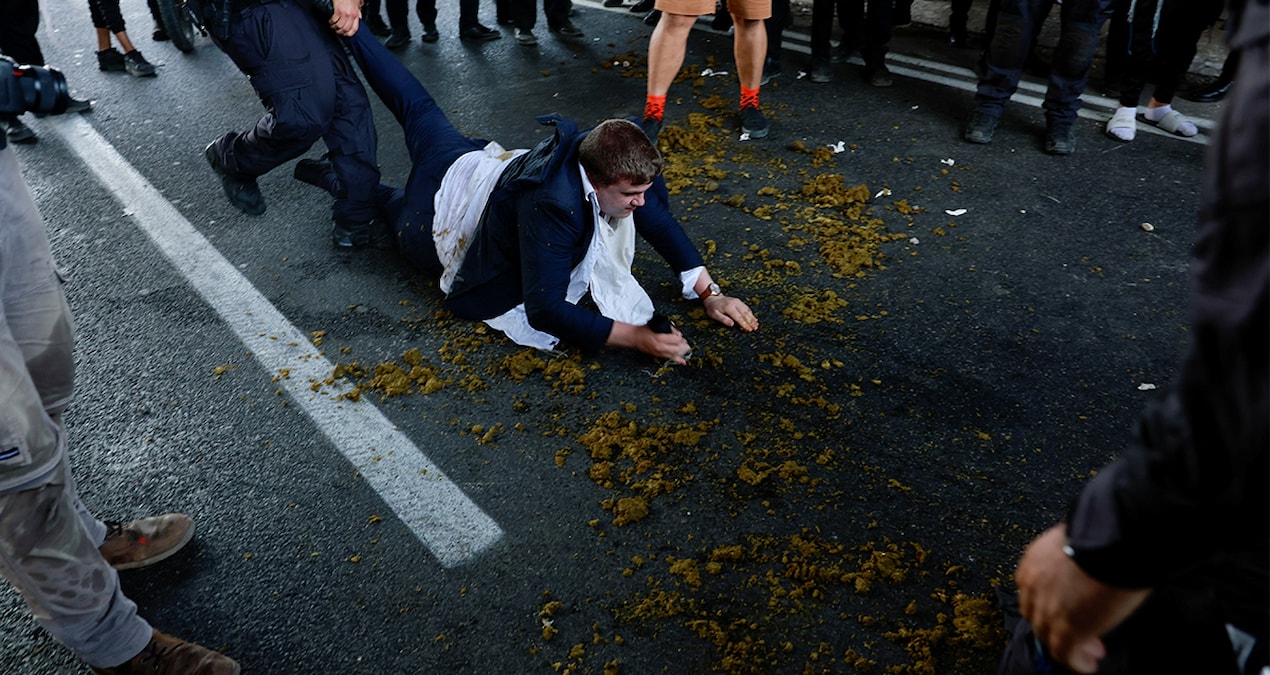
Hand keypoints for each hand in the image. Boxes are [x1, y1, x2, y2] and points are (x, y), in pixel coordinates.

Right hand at [329, 0, 361, 35]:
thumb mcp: (357, 4)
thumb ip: (358, 11)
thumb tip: (360, 17)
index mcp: (356, 14)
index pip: (355, 28)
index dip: (350, 34)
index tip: (346, 35)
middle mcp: (351, 15)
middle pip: (346, 29)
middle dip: (341, 32)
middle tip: (337, 31)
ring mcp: (345, 13)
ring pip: (340, 26)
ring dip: (335, 28)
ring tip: (333, 27)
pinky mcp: (338, 11)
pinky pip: (334, 20)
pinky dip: (331, 23)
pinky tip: (330, 22)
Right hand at [638, 324, 692, 364]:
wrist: (634, 337)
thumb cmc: (643, 330)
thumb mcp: (657, 326)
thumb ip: (669, 329)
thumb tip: (678, 333)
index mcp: (660, 338)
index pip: (676, 339)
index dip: (680, 337)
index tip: (680, 335)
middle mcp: (661, 347)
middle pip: (678, 348)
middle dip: (683, 345)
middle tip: (686, 342)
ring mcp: (659, 353)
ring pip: (675, 355)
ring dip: (682, 352)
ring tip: (686, 349)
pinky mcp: (658, 356)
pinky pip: (670, 359)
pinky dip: (677, 360)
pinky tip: (683, 361)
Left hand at [703, 294, 757, 331]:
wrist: (712, 297)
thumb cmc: (712, 308)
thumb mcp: (714, 315)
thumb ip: (723, 319)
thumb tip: (732, 324)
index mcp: (729, 307)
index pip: (739, 317)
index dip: (745, 324)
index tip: (749, 329)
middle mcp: (735, 303)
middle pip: (745, 314)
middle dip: (751, 322)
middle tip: (755, 328)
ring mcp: (737, 301)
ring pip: (747, 310)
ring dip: (752, 318)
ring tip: (756, 325)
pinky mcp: (738, 301)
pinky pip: (746, 307)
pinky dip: (751, 313)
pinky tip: (754, 318)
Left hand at [1015, 524, 1150, 672]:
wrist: (1116, 538)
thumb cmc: (1106, 532)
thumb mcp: (1082, 540)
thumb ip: (1077, 556)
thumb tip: (1091, 563)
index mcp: (1036, 560)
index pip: (1033, 590)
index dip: (1051, 603)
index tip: (1068, 607)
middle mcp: (1035, 584)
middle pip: (1038, 615)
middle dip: (1058, 626)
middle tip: (1080, 632)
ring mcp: (1048, 608)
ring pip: (1049, 636)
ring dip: (1070, 647)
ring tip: (1090, 651)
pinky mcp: (1068, 628)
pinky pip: (1065, 654)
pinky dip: (1076, 662)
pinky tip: (1088, 663)